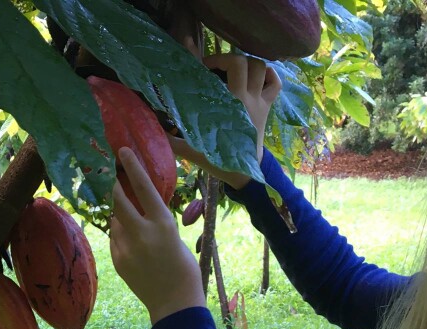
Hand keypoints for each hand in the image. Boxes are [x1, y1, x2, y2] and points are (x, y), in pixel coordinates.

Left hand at [110, 147, 204, 324]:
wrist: (174, 304)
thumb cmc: (183, 268)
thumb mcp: (174, 237)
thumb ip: (155, 222)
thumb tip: (135, 209)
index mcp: (162, 224)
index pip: (143, 187)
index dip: (132, 166)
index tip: (122, 151)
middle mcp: (141, 233)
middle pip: (118, 201)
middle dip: (114, 188)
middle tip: (112, 178)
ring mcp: (126, 248)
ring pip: (114, 221)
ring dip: (119, 216)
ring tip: (134, 225)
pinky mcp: (117, 260)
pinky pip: (114, 239)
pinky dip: (120, 236)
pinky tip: (134, 247)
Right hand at [170, 54, 281, 188]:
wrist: (245, 172)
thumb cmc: (218, 160)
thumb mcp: (192, 149)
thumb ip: (172, 137)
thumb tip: (150, 122)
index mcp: (232, 103)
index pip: (229, 67)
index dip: (212, 60)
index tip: (199, 66)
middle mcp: (248, 97)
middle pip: (243, 61)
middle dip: (226, 59)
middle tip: (213, 68)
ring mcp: (260, 101)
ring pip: (261, 67)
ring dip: (246, 63)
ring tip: (231, 71)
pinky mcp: (268, 107)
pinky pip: (275, 82)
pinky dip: (268, 74)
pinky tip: (255, 75)